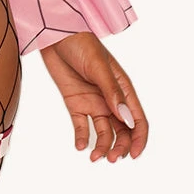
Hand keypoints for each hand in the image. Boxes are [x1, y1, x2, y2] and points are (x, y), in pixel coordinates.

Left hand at [39, 33, 147, 162]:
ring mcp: (93, 102)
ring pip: (104, 132)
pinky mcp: (75, 103)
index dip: (138, 139)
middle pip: (122, 131)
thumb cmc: (81, 43)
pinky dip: (82, 138)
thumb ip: (112, 92)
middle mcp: (111, 99)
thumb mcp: (98, 66)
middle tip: (112, 158)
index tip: (134, 154)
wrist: (55, 35)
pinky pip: (81, 125)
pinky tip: (80, 146)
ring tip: (95, 157)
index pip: (137, 120)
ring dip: (102, 146)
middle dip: (120, 147)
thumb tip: (126, 119)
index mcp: (123, 89)